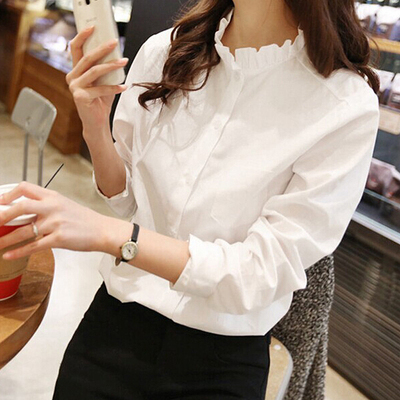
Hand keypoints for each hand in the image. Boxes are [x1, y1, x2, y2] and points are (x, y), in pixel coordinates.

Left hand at [0, 182, 127, 259]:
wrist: (102, 230)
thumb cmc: (84, 219)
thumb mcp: (64, 205)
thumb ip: (45, 206)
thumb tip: (23, 211)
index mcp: (53, 197)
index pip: (25, 188)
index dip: (8, 194)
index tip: (0, 202)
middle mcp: (52, 208)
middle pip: (20, 207)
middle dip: (2, 216)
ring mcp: (55, 223)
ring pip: (23, 231)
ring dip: (6, 239)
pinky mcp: (59, 239)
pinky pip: (33, 246)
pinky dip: (18, 252)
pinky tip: (8, 255)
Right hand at [66, 26, 128, 134]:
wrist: (97, 122)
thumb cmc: (101, 101)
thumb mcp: (103, 81)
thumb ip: (105, 69)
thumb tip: (117, 53)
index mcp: (76, 71)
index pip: (75, 49)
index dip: (82, 36)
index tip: (93, 27)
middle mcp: (72, 77)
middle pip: (86, 58)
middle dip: (102, 48)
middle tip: (114, 42)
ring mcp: (74, 87)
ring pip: (94, 71)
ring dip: (111, 65)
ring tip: (124, 61)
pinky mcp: (80, 97)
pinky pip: (100, 89)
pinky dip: (114, 88)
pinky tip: (124, 87)